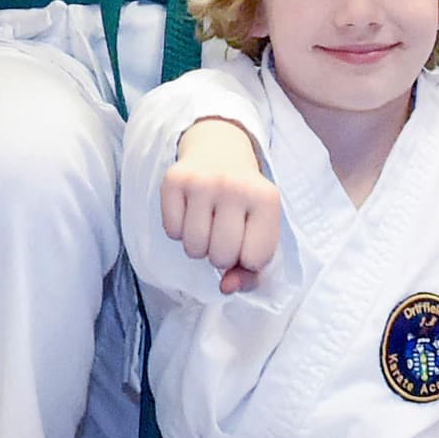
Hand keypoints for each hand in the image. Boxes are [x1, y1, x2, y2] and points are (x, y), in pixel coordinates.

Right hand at [160, 116, 281, 290]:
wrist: (219, 149)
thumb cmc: (243, 200)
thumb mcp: (260, 228)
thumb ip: (251, 269)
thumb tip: (226, 288)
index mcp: (267, 199)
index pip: (255, 259)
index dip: (247, 259)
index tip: (247, 239)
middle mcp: (235, 187)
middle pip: (221, 257)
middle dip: (220, 255)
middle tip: (223, 231)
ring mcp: (202, 181)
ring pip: (193, 248)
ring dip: (198, 245)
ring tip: (207, 222)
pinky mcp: (174, 179)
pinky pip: (171, 232)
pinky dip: (178, 230)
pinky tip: (190, 211)